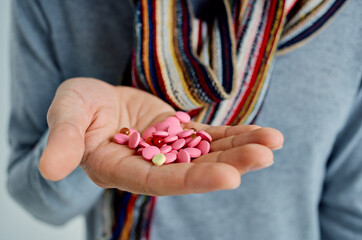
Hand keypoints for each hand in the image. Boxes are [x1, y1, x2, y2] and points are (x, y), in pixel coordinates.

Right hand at [39, 78, 282, 195]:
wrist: (95, 101)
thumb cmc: (76, 107)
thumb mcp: (65, 115)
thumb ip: (63, 140)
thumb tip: (50, 169)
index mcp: (121, 169)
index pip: (159, 181)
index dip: (192, 181)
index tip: (228, 178)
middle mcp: (151, 165)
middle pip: (193, 170)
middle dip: (229, 165)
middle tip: (264, 157)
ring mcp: (169, 151)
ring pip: (208, 154)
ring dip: (241, 149)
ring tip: (272, 144)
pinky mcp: (181, 134)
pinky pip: (212, 137)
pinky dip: (237, 135)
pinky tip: (264, 135)